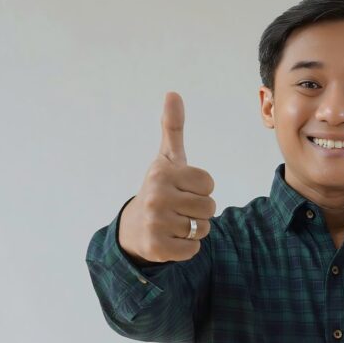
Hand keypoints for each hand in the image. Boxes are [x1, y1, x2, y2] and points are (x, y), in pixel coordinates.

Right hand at [119, 91, 216, 262]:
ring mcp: (155, 223)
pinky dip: (188, 247)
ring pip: (202, 228)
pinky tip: (172, 238)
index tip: (184, 189)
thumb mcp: (166, 158)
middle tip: (180, 208)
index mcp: (162, 173)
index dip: (201, 188)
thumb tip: (173, 93)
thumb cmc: (159, 188)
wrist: (134, 228)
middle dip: (201, 211)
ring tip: (176, 223)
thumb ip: (173, 127)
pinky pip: (193, 249)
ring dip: (195, 229)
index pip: (208, 183)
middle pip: (209, 207)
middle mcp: (157, 196)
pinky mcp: (157, 247)